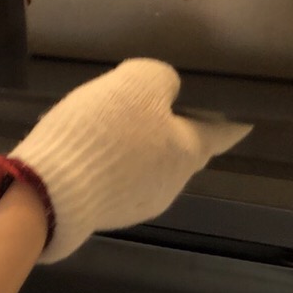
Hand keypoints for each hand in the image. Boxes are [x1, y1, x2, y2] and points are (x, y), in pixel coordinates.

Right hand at [0, 59, 250, 262]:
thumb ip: (160, 79)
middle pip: (182, 151)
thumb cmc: (103, 133)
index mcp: (187, 152)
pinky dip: (112, 161)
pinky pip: (118, 178)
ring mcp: (138, 204)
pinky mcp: (106, 212)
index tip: (244, 118)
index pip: (222, 134)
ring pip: (149, 166)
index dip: (232, 122)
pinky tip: (88, 147)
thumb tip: (166, 91)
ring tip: (111, 122)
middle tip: (155, 104)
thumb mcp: (136, 83)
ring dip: (139, 146)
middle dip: (174, 129)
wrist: (49, 191)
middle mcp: (172, 183)